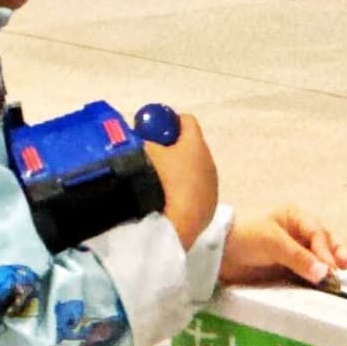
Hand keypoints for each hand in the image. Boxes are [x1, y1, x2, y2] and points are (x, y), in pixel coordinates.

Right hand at [145, 115, 218, 249]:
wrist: (172, 224)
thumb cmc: (157, 182)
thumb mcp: (142, 153)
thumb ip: (139, 140)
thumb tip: (134, 137)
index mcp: (196, 144)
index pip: (186, 121)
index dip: (168, 121)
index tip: (152, 129)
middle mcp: (209, 163)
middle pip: (191, 147)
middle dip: (172, 148)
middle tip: (151, 155)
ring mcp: (212, 187)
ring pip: (194, 171)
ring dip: (178, 172)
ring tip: (157, 182)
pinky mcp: (210, 208)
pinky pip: (195, 192)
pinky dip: (183, 192)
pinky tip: (166, 200)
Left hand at [220, 206, 346, 285]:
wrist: (216, 254)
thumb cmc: (244, 237)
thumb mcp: (272, 242)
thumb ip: (298, 257)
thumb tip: (325, 273)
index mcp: (295, 217)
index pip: (318, 233)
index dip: (326, 250)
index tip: (331, 268)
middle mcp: (298, 233)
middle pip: (326, 243)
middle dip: (336, 254)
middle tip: (343, 269)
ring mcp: (294, 252)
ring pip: (320, 259)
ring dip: (329, 268)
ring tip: (336, 280)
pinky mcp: (288, 269)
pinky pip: (307, 273)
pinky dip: (316, 279)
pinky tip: (323, 287)